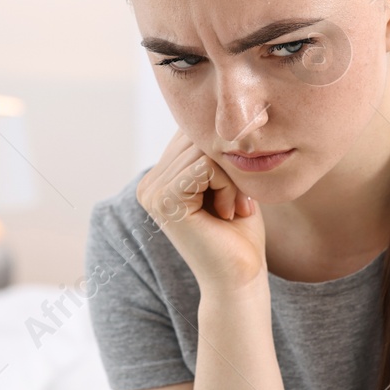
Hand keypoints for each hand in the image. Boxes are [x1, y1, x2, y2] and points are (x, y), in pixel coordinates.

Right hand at [136, 129, 267, 294]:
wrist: (240, 278)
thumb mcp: (226, 182)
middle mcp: (149, 184)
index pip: (194, 135)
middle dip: (228, 168)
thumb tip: (215, 112)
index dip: (224, 159)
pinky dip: (227, 187)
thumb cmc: (240, 235)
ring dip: (231, 181)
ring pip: (204, 151)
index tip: (233, 197)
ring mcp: (151, 192)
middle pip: (198, 140)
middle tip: (236, 205)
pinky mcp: (163, 200)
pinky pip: (206, 166)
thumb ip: (212, 152)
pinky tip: (226, 214)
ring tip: (231, 211)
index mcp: (160, 178)